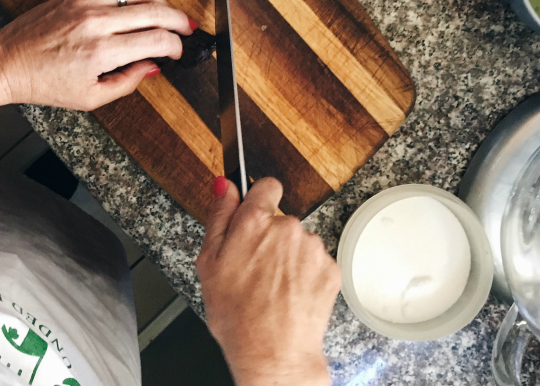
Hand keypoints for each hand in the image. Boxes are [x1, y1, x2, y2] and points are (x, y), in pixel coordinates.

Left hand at [0, 0, 192, 109]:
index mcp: (102, 51)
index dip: (175, 46)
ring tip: (168, 13)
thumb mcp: (90, 98)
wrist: (8, 61)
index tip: (176, 51)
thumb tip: (152, 66)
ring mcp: (86, 2)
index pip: (157, 39)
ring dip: (161, 1)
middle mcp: (97, 22)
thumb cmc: (44, 82)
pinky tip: (139, 7)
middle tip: (187, 27)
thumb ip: (127, 82)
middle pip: (156, 10)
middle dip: (179, 20)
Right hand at [196, 178, 340, 385]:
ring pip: (299, 242)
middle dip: (270, 238)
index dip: (259, 200)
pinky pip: (315, 262)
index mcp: (254, 222)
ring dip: (289, 258)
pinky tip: (291, 296)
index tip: (255, 217)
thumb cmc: (237, 316)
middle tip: (256, 270)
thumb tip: (224, 184)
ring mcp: (311, 248)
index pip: (266, 186)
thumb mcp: (209, 263)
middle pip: (281, 220)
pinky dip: (305, 275)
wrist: (274, 354)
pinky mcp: (330, 268)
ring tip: (274, 289)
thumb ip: (219, 216)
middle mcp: (287, 228)